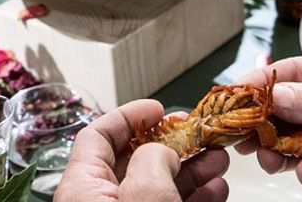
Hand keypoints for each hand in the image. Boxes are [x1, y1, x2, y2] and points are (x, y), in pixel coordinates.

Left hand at [55, 99, 228, 201]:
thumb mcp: (144, 195)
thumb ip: (151, 162)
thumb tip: (162, 150)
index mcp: (83, 187)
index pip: (96, 137)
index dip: (127, 117)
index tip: (157, 108)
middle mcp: (100, 201)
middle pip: (134, 160)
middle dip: (172, 144)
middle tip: (198, 133)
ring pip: (157, 186)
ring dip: (191, 170)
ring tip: (218, 159)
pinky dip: (194, 196)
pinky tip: (216, 189)